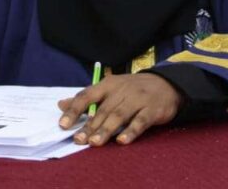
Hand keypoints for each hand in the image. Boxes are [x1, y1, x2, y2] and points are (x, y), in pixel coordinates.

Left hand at [57, 73, 181, 145]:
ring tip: (95, 143)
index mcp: (108, 84)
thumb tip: (60, 104)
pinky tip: (122, 141)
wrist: (166, 84)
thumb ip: (87, 98)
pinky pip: (140, 121)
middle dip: (89, 126)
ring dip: (106, 130)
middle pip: (103, 109)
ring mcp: (138, 99)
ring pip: (119, 116)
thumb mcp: (110, 89)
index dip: (74, 110)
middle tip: (79, 140)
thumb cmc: (132, 89)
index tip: (63, 125)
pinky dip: (131, 131)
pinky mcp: (152, 110)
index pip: (87, 95)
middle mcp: (122, 90)